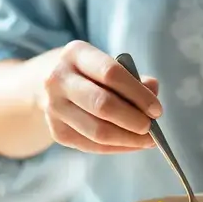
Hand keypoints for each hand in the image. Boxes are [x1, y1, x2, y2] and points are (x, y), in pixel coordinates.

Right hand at [38, 41, 161, 153]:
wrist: (46, 86)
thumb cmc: (87, 74)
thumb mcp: (105, 63)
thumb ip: (132, 77)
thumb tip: (153, 93)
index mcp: (75, 54)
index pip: (110, 73)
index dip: (137, 93)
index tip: (156, 109)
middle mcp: (59, 79)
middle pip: (102, 105)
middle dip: (133, 120)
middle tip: (152, 128)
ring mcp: (54, 108)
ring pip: (98, 131)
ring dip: (128, 139)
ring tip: (146, 140)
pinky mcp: (56, 132)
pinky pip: (93, 145)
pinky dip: (117, 147)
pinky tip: (131, 143)